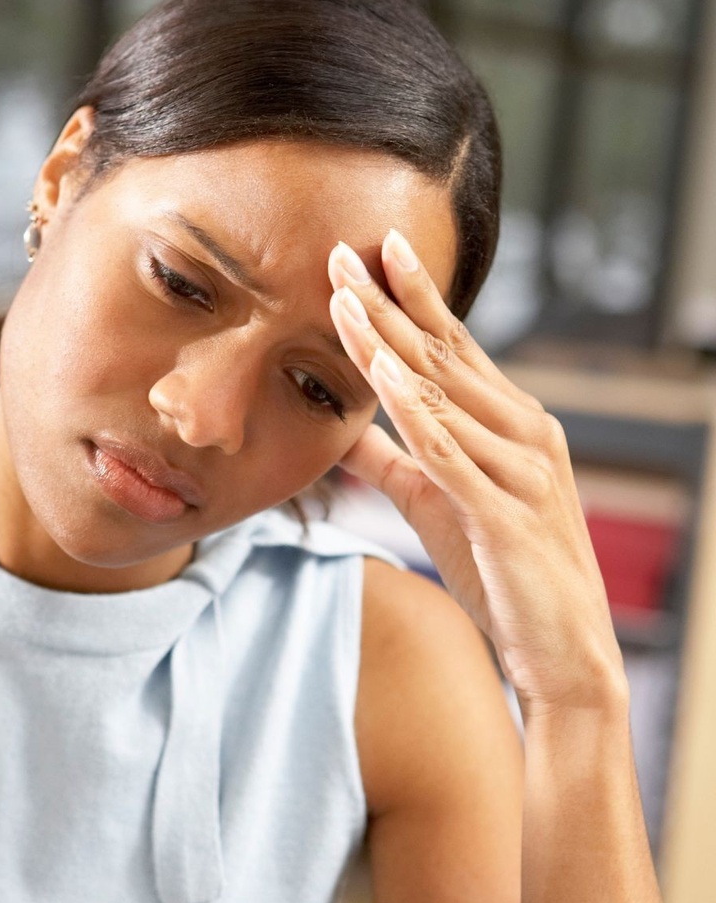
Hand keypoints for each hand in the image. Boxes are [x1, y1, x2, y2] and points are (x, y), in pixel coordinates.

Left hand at [327, 230, 623, 716]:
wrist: (563, 652)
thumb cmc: (504, 574)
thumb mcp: (436, 504)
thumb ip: (392, 462)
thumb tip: (340, 430)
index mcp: (513, 425)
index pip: (455, 349)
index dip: (411, 299)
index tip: (370, 251)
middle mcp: (525, 433)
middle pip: (445, 356)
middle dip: (391, 302)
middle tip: (341, 250)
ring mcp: (520, 470)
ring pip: (442, 394)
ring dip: (389, 344)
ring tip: (343, 298)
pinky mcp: (506, 514)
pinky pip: (451, 453)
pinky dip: (414, 411)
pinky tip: (380, 375)